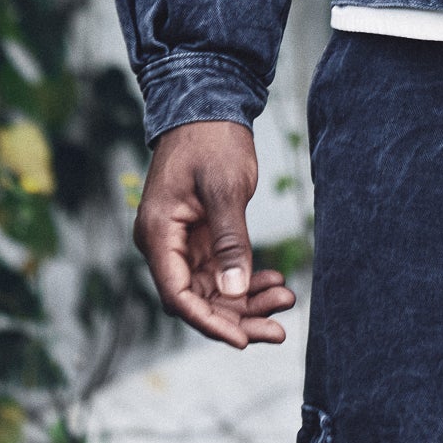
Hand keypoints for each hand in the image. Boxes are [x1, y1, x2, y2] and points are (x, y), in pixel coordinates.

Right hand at [134, 120, 297, 349]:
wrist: (209, 104)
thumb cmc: (211, 141)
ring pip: (213, 289)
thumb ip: (230, 241)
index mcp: (158, 234)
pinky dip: (247, 278)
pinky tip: (275, 281)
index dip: (209, 322)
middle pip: (197, 299)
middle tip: (279, 331)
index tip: (243, 339)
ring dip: (246, 301)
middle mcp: (164, 244)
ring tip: (285, 302)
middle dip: (237, 317)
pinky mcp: (201, 235)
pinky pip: (222, 270)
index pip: (178, 296)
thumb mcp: (224, 189)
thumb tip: (235, 291)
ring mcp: (182, 241)